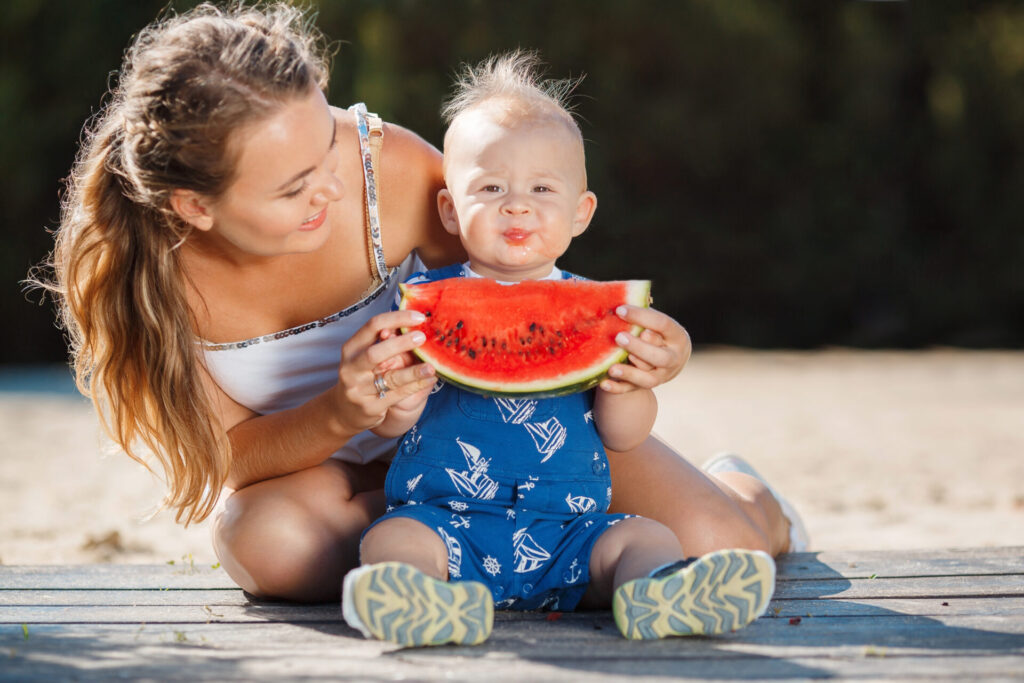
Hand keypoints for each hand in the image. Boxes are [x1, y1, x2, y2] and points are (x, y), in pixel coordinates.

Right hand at [333, 310, 436, 431]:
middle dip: (400, 344)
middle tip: (422, 337)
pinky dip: (416, 386)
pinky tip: (430, 379)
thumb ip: (384, 340)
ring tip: (431, 366)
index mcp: (351, 349)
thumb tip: (412, 321)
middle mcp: (351, 368)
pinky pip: (398, 395)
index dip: (397, 318)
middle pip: (375, 353)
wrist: (345, 412)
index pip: (372, 326)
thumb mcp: (365, 356)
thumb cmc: (362, 376)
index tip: (419, 316)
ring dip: (414, 371)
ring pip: (390, 378)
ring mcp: (359, 390)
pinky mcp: (370, 407)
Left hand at [598, 305, 691, 393]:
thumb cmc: (658, 332)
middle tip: (619, 337)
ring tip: (611, 367)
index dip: (642, 317)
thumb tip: (620, 299)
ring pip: (649, 379)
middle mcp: (674, 358)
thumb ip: (643, 314)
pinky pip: (632, 390)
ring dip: (630, 373)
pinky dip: (618, 388)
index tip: (620, 309)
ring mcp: (663, 376)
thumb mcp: (656, 322)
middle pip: (660, 357)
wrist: (671, 359)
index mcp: (677, 336)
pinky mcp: (649, 387)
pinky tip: (603, 383)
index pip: (662, 324)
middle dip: (639, 348)